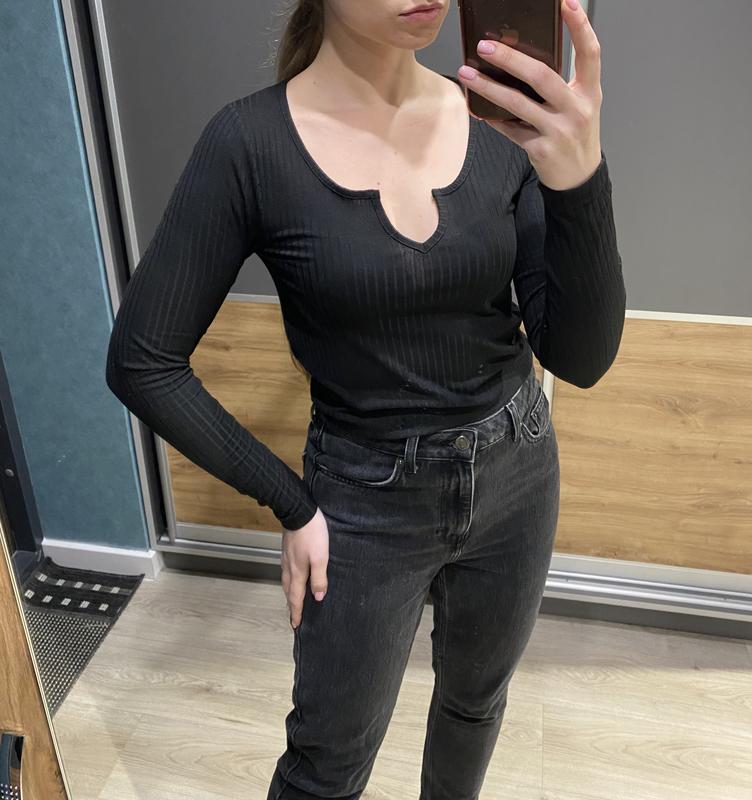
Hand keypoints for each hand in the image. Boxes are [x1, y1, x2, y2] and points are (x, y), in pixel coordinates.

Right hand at [281, 507, 328, 629]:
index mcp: (297, 572)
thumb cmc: (312, 534)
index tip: (296, 625)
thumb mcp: (321, 557)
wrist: (298, 511)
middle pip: (289, 592)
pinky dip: (290, 581)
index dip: (296, 612)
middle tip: (294, 617)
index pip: (296, 598)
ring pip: (287, 582)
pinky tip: (294, 577)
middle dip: (291, 606)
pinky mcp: (287, 550)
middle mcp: (289, 568)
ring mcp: (286, 558)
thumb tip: (318, 597)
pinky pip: (287, 571)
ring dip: (290, 594)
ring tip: (293, 601)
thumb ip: (319, 578)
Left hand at [457, 0, 602, 191]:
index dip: (580, 26)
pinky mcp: (541, 149)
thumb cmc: (574, 133)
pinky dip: (492, 118)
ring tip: (467, 73)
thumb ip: (560, 84)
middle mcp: (576, 109)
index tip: (566, 3)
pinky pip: (510, 129)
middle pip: (542, 76)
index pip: (590, 52)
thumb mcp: (578, 105)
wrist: (579, 176)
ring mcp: (559, 131)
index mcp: (589, 91)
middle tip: (486, 46)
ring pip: (518, 104)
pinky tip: (476, 107)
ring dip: (488, 87)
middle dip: (511, 58)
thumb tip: (519, 59)